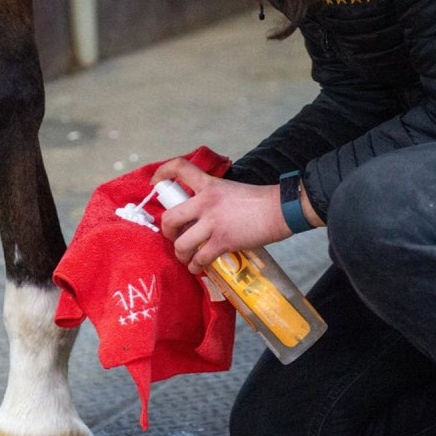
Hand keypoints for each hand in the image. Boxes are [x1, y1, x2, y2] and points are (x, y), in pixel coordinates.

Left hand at [151, 157, 291, 273]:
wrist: (280, 210)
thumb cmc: (259, 200)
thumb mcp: (231, 189)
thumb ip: (212, 197)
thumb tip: (199, 214)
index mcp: (209, 184)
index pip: (179, 168)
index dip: (161, 173)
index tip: (154, 183)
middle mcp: (205, 202)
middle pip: (169, 218)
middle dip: (167, 232)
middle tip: (174, 236)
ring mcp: (212, 223)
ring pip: (181, 244)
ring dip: (180, 254)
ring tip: (185, 257)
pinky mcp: (222, 242)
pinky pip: (199, 259)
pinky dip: (195, 266)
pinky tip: (197, 267)